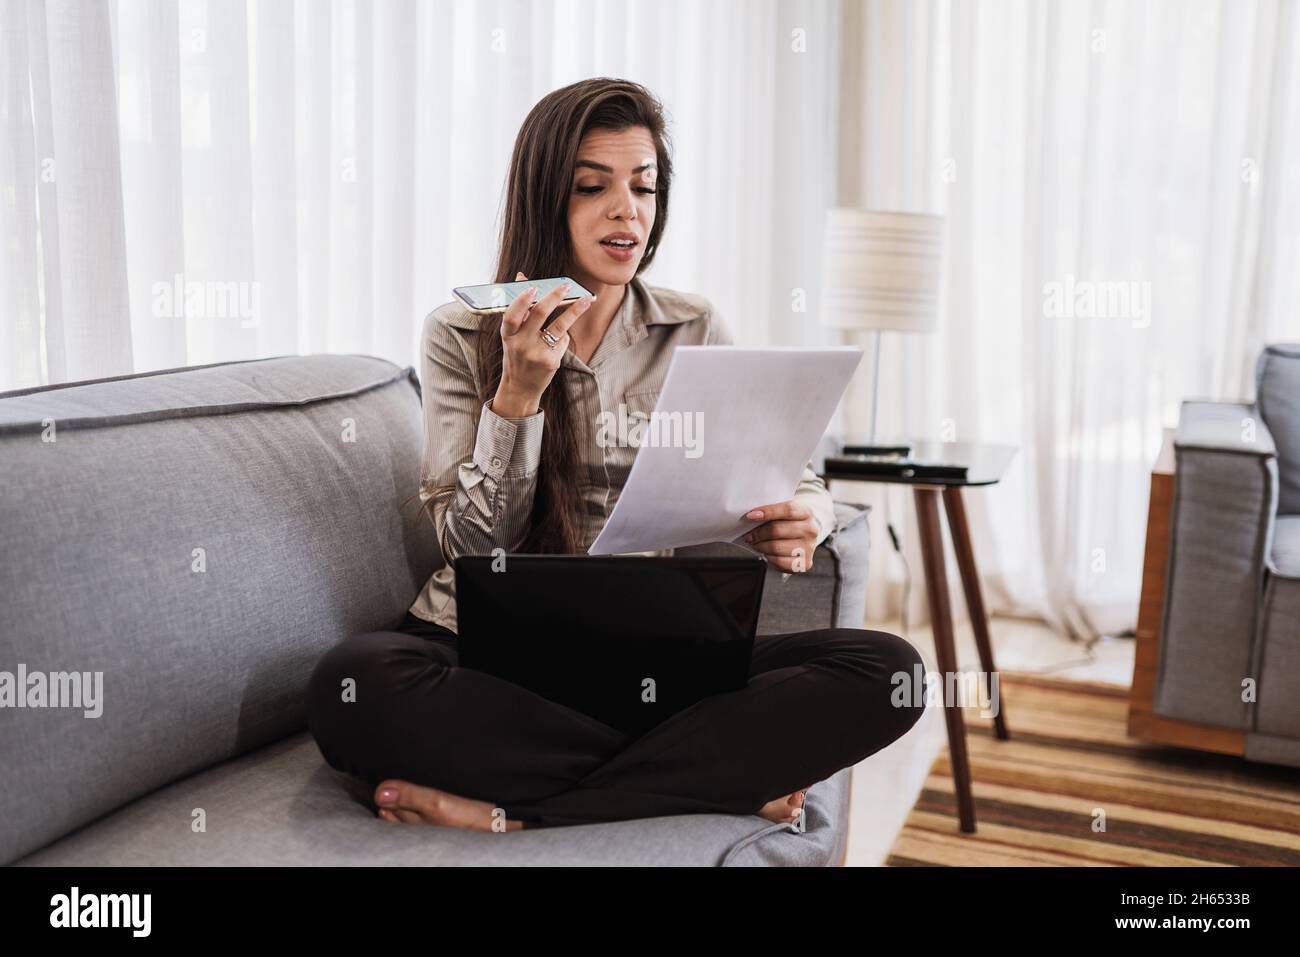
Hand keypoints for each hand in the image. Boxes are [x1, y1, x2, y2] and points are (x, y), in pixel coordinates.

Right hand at [492, 271, 593, 416]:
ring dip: (575, 310)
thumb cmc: (517, 355)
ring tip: (586, 299)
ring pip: (559, 326)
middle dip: (555, 296)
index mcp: (508, 335)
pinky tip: (559, 338)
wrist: (520, 387)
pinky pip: (562, 340)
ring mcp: (536, 353)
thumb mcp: (512, 335)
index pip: (512, 314)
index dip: (522, 300)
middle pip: (540, 314)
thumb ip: (519, 309)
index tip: (534, 287)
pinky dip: (563, 336)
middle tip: (566, 285)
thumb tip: (522, 277)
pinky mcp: (551, 361)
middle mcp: (520, 344)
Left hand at [741, 499, 818, 572]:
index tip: (750, 516)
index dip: (768, 512)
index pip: (788, 510)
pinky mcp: (805, 563)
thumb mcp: (784, 511)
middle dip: (758, 533)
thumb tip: (750, 518)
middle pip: (777, 530)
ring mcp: (809, 547)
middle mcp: (811, 529)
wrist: (805, 535)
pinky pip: (779, 562)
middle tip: (749, 535)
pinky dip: (768, 557)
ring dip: (760, 546)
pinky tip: (766, 553)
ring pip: (776, 547)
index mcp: (806, 512)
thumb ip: (771, 512)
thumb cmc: (789, 522)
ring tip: (756, 544)